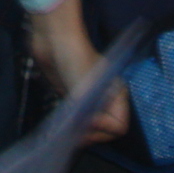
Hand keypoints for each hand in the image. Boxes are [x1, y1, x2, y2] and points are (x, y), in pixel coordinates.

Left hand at [29, 0, 130, 146]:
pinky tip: (63, 123)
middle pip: (105, 128)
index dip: (103, 129)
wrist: (54, 40)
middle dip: (91, 133)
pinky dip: (72, 123)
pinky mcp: (74, 95)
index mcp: (116, 94)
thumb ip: (92, 115)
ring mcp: (90, 97)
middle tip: (75, 132)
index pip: (118, 125)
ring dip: (80, 130)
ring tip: (68, 130)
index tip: (87, 123)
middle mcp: (106, 97)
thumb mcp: (87, 90)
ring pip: (90, 124)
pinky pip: (77, 117)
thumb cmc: (75, 60)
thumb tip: (88, 132)